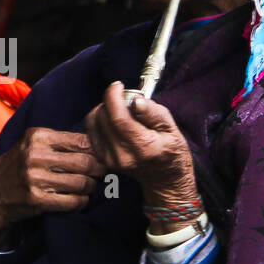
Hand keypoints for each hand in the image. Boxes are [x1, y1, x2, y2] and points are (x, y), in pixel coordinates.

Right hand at [0, 128, 106, 245]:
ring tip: (90, 186)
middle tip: (102, 173)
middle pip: (85, 162)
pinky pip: (72, 201)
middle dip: (99, 169)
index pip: (80, 141)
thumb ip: (59, 141)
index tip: (101, 157)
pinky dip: (82, 201)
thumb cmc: (19, 166)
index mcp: (36, 137)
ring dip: (91, 187)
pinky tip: (81, 199)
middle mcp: (35, 156)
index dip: (96, 150)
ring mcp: (35, 179)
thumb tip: (96, 144)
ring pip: (81, 183)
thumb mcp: (31, 144)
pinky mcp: (37, 200)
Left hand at [85, 81, 198, 209]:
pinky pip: (91, 129)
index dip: (114, 96)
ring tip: (121, 110)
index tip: (118, 85)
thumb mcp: (171, 128)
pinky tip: (114, 120)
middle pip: (103, 117)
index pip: (118, 118)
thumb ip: (153, 113)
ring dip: (104, 108)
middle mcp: (122, 155)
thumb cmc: (170, 150)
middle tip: (126, 98)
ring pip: (94, 121)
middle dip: (112, 100)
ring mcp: (109, 159)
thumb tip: (136, 101)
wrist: (164, 178)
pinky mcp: (101, 157)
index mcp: (142, 147)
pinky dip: (100, 119)